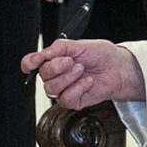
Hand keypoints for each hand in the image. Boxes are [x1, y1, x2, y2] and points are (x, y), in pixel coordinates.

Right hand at [22, 39, 144, 108]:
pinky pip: (66, 98)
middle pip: (42, 75)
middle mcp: (55, 76)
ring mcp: (63, 89)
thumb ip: (58, 49)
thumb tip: (41, 55)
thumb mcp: (78, 45)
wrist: (117, 67)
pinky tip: (88, 81)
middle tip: (73, 61)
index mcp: (53, 60)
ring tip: (82, 69)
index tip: (36, 61)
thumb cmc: (100, 55)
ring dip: (69, 77)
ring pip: (52, 89)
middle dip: (57, 67)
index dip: (29, 63)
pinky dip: (78, 88)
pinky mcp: (72, 101)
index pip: (31, 63)